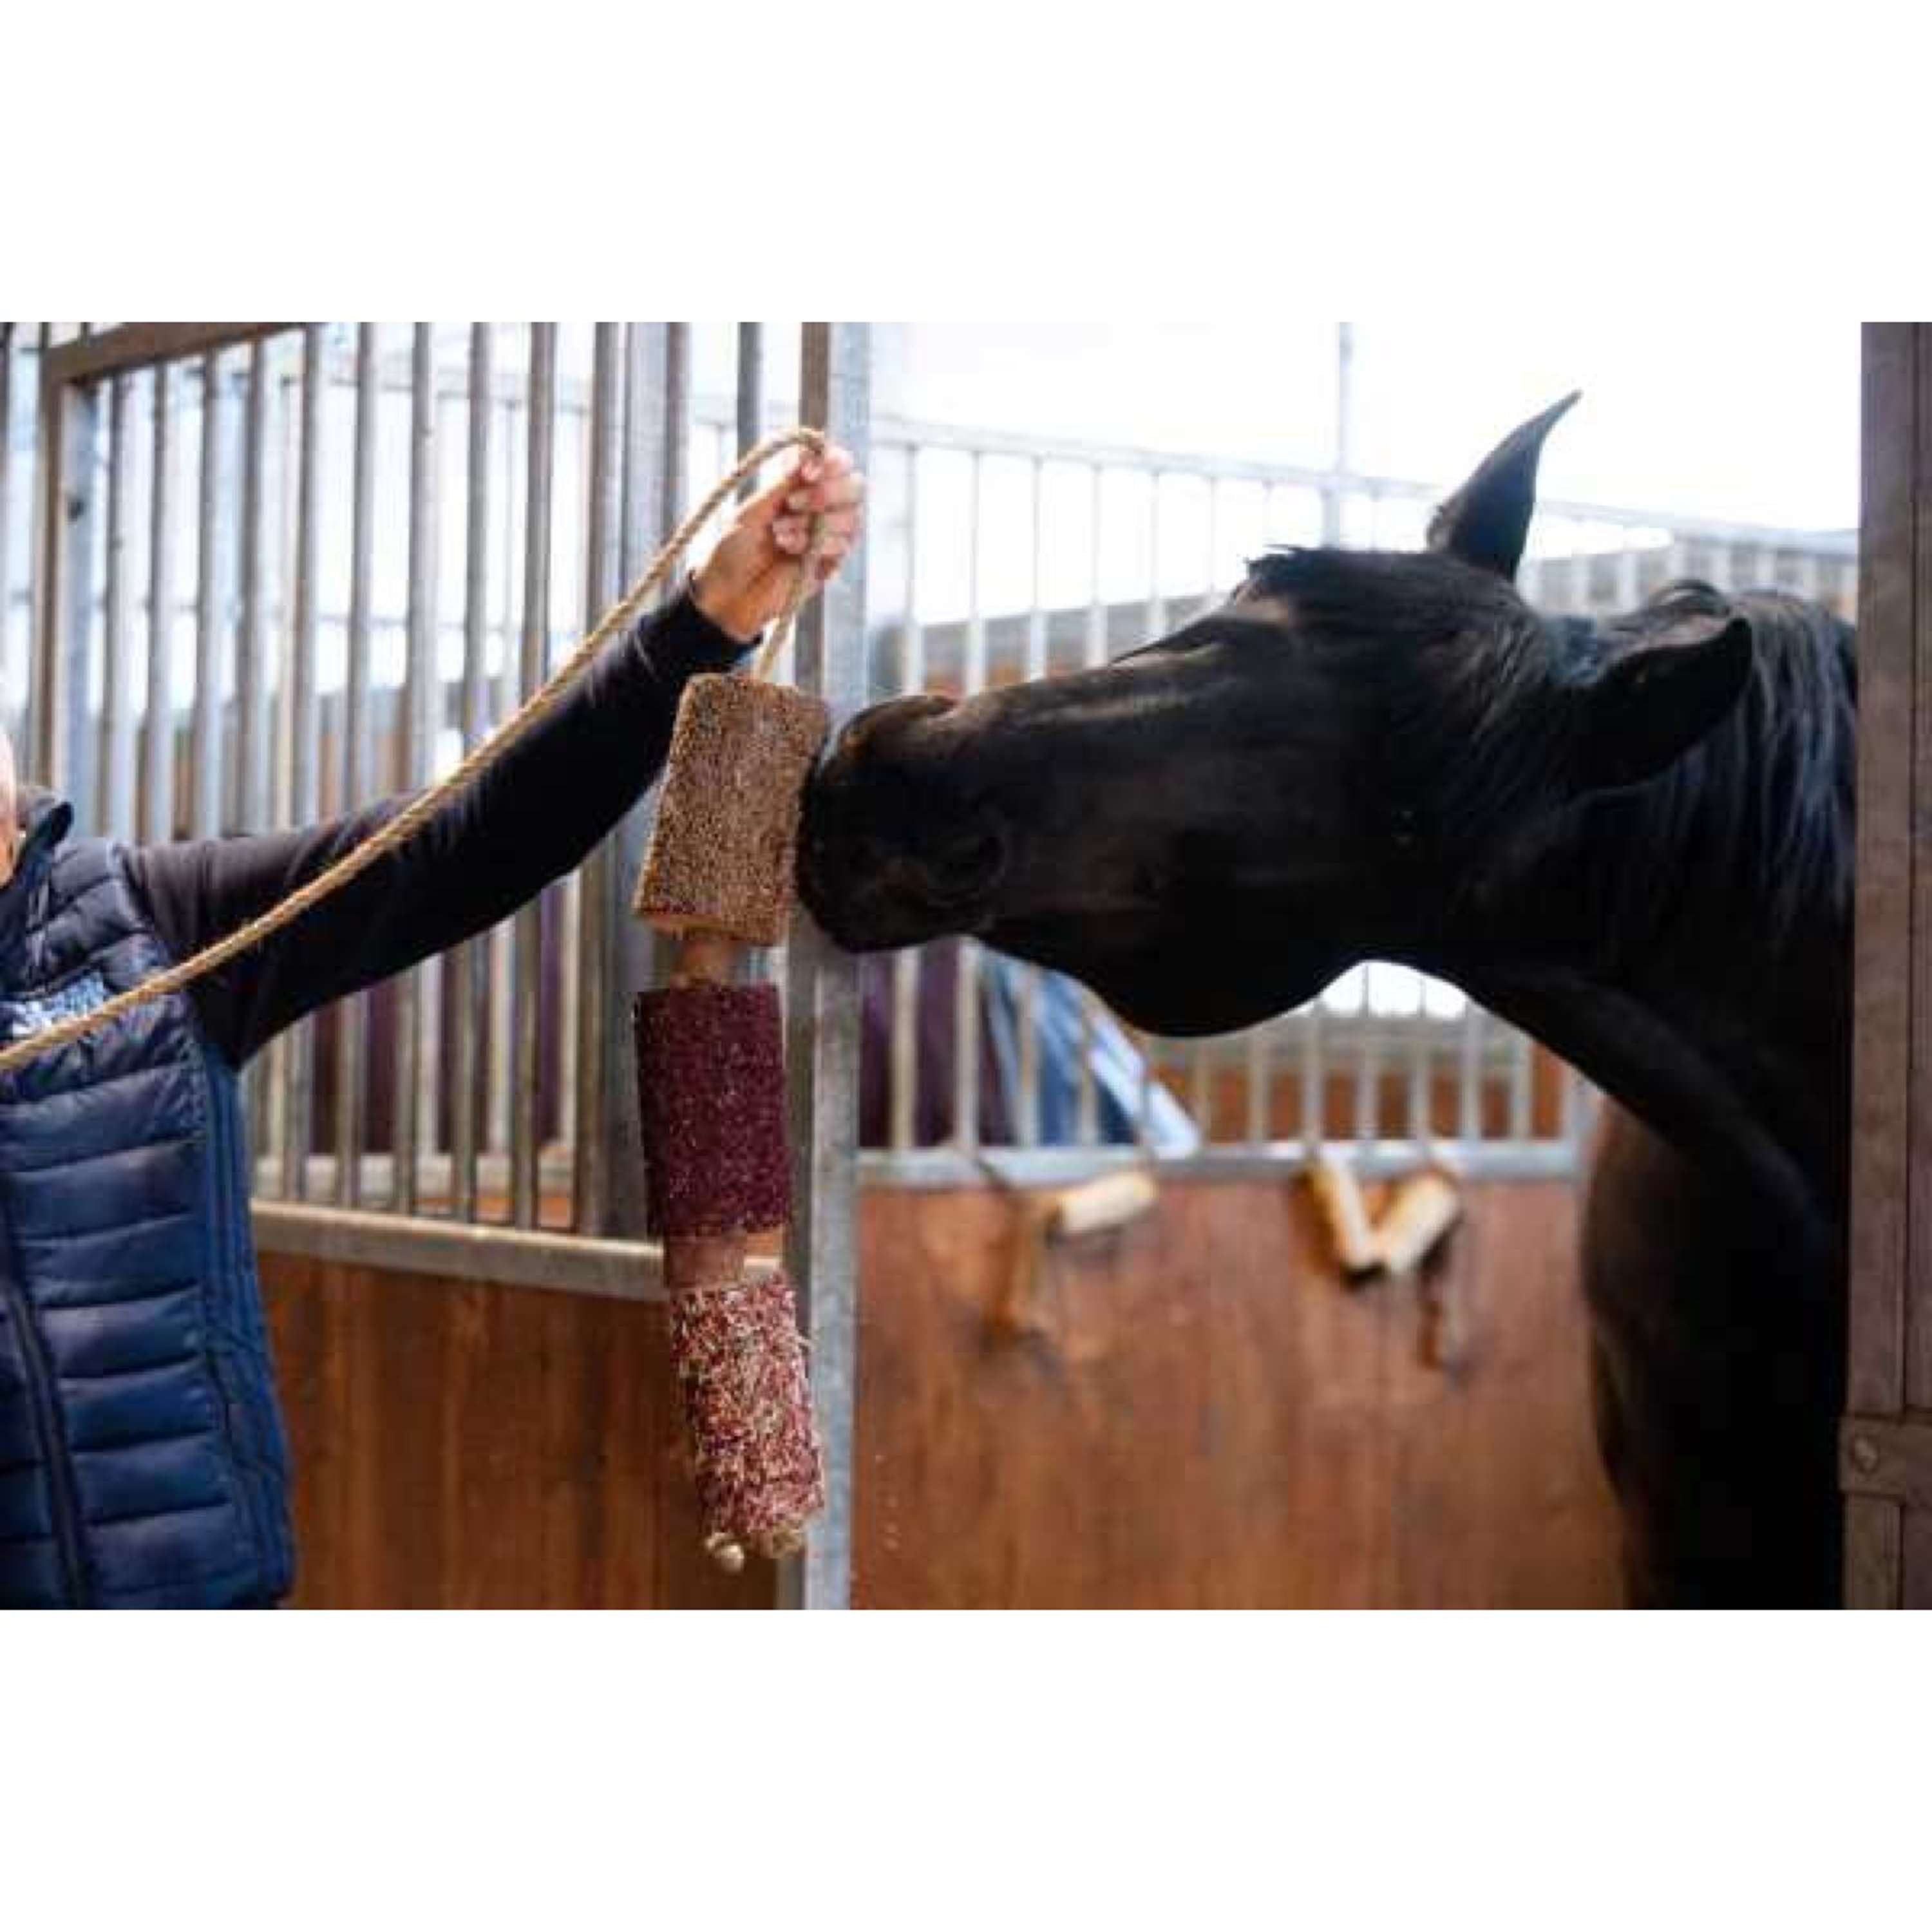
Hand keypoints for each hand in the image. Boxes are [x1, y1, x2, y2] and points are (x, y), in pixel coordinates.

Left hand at [691, 442, 865, 644]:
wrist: (729, 595)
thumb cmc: (733, 549)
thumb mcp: (753, 510)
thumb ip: (784, 485)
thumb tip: (809, 452)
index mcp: (802, 486)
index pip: (837, 462)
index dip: (831, 462)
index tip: (806, 471)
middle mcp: (822, 507)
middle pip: (855, 486)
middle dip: (826, 492)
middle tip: (791, 504)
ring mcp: (829, 535)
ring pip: (852, 516)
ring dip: (813, 522)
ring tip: (779, 534)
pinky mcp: (831, 563)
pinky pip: (843, 545)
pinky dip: (817, 543)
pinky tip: (790, 551)